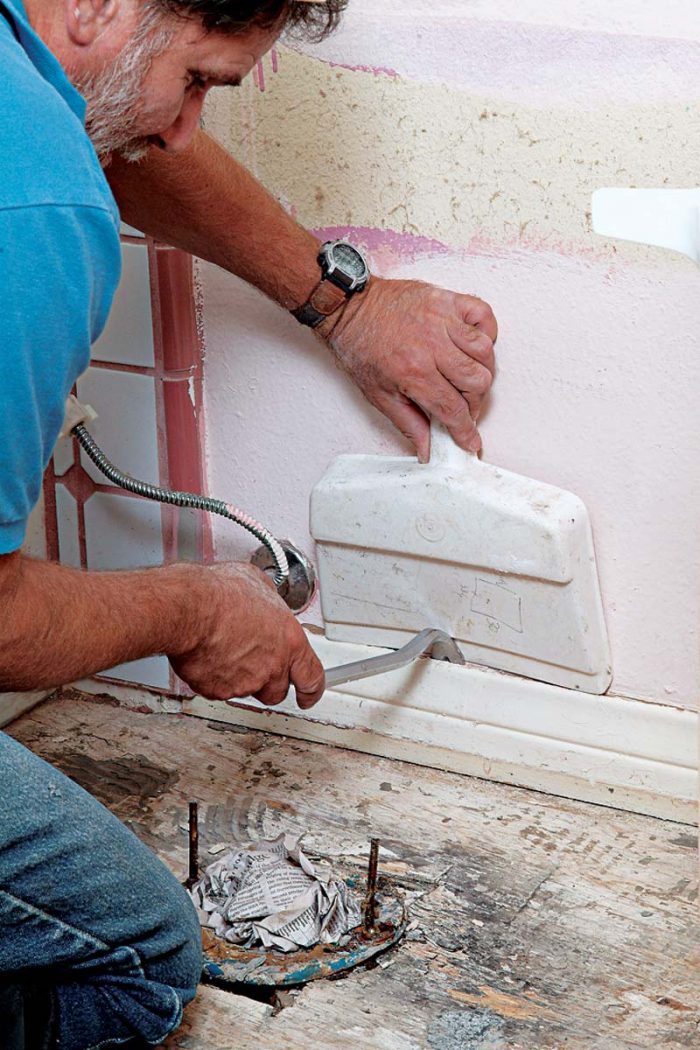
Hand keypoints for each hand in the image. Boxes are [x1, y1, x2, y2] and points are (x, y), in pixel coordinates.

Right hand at [169, 563, 324, 709]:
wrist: (190, 609)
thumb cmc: (221, 594)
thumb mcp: (257, 584)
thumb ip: (269, 603)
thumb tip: (265, 601)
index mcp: (290, 641)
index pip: (312, 677)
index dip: (312, 691)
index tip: (309, 696)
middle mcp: (271, 666)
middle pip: (277, 690)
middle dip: (268, 681)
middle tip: (255, 664)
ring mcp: (245, 682)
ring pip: (246, 689)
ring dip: (239, 676)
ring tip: (224, 649)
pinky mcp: (218, 690)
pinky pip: (219, 689)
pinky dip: (214, 677)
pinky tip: (207, 654)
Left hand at [318, 278, 496, 461]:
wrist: (348, 308)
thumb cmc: (360, 347)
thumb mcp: (378, 394)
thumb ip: (408, 424)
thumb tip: (427, 450)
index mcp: (413, 372)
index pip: (453, 409)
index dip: (465, 430)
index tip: (470, 440)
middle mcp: (432, 346)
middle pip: (476, 382)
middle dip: (474, 404)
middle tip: (463, 407)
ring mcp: (442, 319)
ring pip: (484, 352)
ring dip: (482, 371)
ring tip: (468, 379)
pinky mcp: (446, 300)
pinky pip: (483, 315)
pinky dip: (487, 331)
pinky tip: (473, 344)